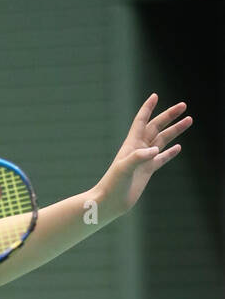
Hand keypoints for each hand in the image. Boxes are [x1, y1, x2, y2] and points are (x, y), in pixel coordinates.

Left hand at [94, 94, 190, 221]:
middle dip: (169, 116)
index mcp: (131, 144)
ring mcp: (144, 160)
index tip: (155, 96)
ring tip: (189, 121)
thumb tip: (156, 150)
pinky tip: (179, 147)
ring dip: (175, 131)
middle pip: (156, 127)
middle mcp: (138, 149)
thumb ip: (139, 157)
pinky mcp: (147, 171)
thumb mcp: (124, 168)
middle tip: (183, 106)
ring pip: (162, 140)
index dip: (148, 108)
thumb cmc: (112, 184)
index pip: (141, 121)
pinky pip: (161, 159)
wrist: (110, 202)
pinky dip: (170, 153)